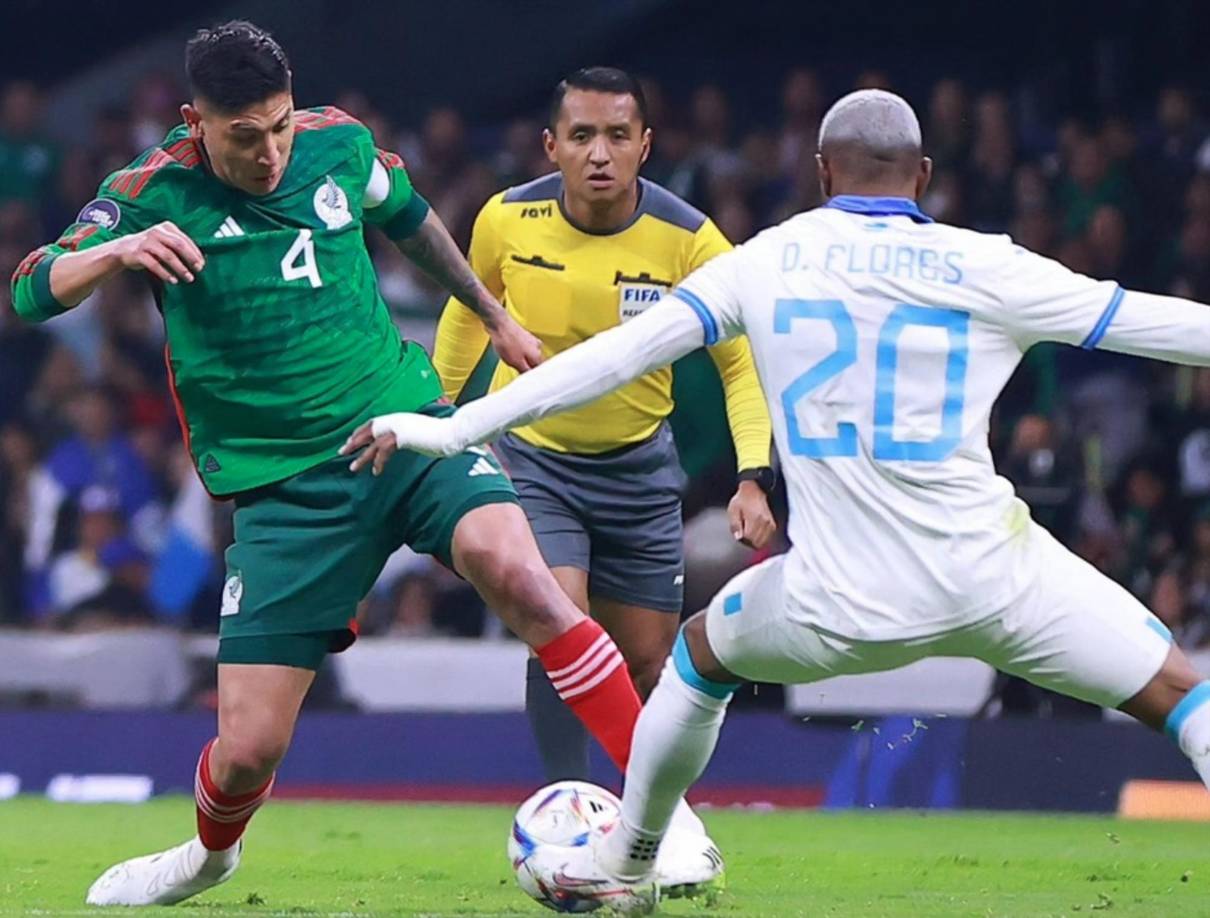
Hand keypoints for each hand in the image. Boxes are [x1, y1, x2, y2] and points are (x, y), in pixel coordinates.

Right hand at [113, 221, 204, 284]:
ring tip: (188, 278)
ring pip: (168, 255)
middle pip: (178, 245)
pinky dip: (165, 273)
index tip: (202, 264)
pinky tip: (173, 280)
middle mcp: (157, 232)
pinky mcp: (138, 253)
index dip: (195, 253)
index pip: (185, 240)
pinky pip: (155, 265)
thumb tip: (200, 260)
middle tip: (199, 270)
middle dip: (191, 259)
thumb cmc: (150, 247)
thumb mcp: (165, 242)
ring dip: (180, 268)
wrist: (123, 249)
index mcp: (166, 227)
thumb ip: (180, 247)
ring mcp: (147, 242)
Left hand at [340, 411, 463, 473]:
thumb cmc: (442, 434)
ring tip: (353, 467)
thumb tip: (406, 440)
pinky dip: (379, 461)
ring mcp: (398, 427)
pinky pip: (384, 450)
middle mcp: (396, 420)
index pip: (374, 423)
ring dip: (362, 455)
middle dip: (354, 441)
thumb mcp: (421, 433)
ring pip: (372, 442)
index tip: (352, 441)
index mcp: (400, 418)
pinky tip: (376, 471)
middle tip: (341, 451)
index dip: (361, 432)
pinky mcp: (402, 437)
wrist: (453, 432)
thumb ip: (410, 435)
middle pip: (368, 430)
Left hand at [487, 312, 542, 372]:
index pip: (541, 371)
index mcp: (537, 355)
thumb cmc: (506, 341)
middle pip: (536, 363)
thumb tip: (529, 378)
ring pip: (530, 355)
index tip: (528, 380)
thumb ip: (525, 371)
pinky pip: (524, 348)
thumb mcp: (515, 362)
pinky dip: (519, 352)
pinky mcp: (524, 336)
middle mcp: (537, 347)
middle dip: (528, 368)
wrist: (498, 323)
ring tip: (511, 360)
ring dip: (523, 360)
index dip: (534, 377)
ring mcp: (531, 340)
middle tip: (518, 371)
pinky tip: (510, 352)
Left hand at [727, 480, 776, 549]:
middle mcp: (764, 522)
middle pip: (755, 542)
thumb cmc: (742, 500)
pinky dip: (761, 539)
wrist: (753, 491)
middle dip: (748, 541)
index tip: (739, 534)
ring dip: (754, 541)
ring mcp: (770, 524)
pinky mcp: (773, 525)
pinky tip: (755, 533)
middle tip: (743, 534)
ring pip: (762, 542)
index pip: (748, 537)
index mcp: (754, 518)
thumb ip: (735, 525)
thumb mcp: (733, 510)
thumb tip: (738, 537)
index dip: (741, 538)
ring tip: (749, 533)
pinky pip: (767, 539)